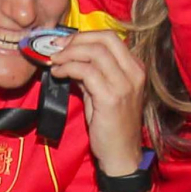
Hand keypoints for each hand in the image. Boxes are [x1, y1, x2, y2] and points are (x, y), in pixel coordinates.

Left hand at [41, 30, 149, 190]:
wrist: (121, 155)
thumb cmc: (112, 126)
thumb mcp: (104, 93)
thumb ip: (93, 74)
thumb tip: (71, 58)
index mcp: (135, 69)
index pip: (110, 38)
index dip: (84, 36)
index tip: (64, 44)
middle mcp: (134, 73)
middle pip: (104, 39)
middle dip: (76, 40)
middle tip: (57, 49)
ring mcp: (124, 85)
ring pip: (93, 52)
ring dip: (68, 54)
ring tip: (55, 62)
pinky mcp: (111, 97)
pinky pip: (85, 71)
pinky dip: (67, 68)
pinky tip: (58, 74)